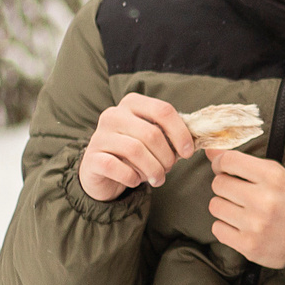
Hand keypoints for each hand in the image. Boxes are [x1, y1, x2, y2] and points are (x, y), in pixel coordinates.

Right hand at [78, 93, 196, 200]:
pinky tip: (135, 180)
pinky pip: (118, 167)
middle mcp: (113, 114)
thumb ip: (169, 134)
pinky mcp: (91, 157)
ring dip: (153, 169)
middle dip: (167, 157)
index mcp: (132, 103)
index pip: (163, 110)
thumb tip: (193, 141)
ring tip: (157, 179)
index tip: (187, 152)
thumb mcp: (152, 139)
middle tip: (168, 169)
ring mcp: (100, 135)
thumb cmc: (134, 153)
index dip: (180, 133)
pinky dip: (132, 178)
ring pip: (136, 151)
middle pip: (152, 134)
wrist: (101, 171)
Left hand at [206, 148, 284, 267]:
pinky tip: (240, 226)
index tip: (224, 169)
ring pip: (215, 206)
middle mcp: (264, 200)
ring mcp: (256, 224)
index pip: (228, 160)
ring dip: (224, 207)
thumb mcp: (276, 174)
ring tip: (240, 210)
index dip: (220, 163)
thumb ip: (243, 162)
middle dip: (224, 186)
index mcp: (273, 176)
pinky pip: (217, 229)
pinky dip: (225, 227)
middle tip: (237, 193)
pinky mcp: (248, 245)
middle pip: (218, 183)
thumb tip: (209, 150)